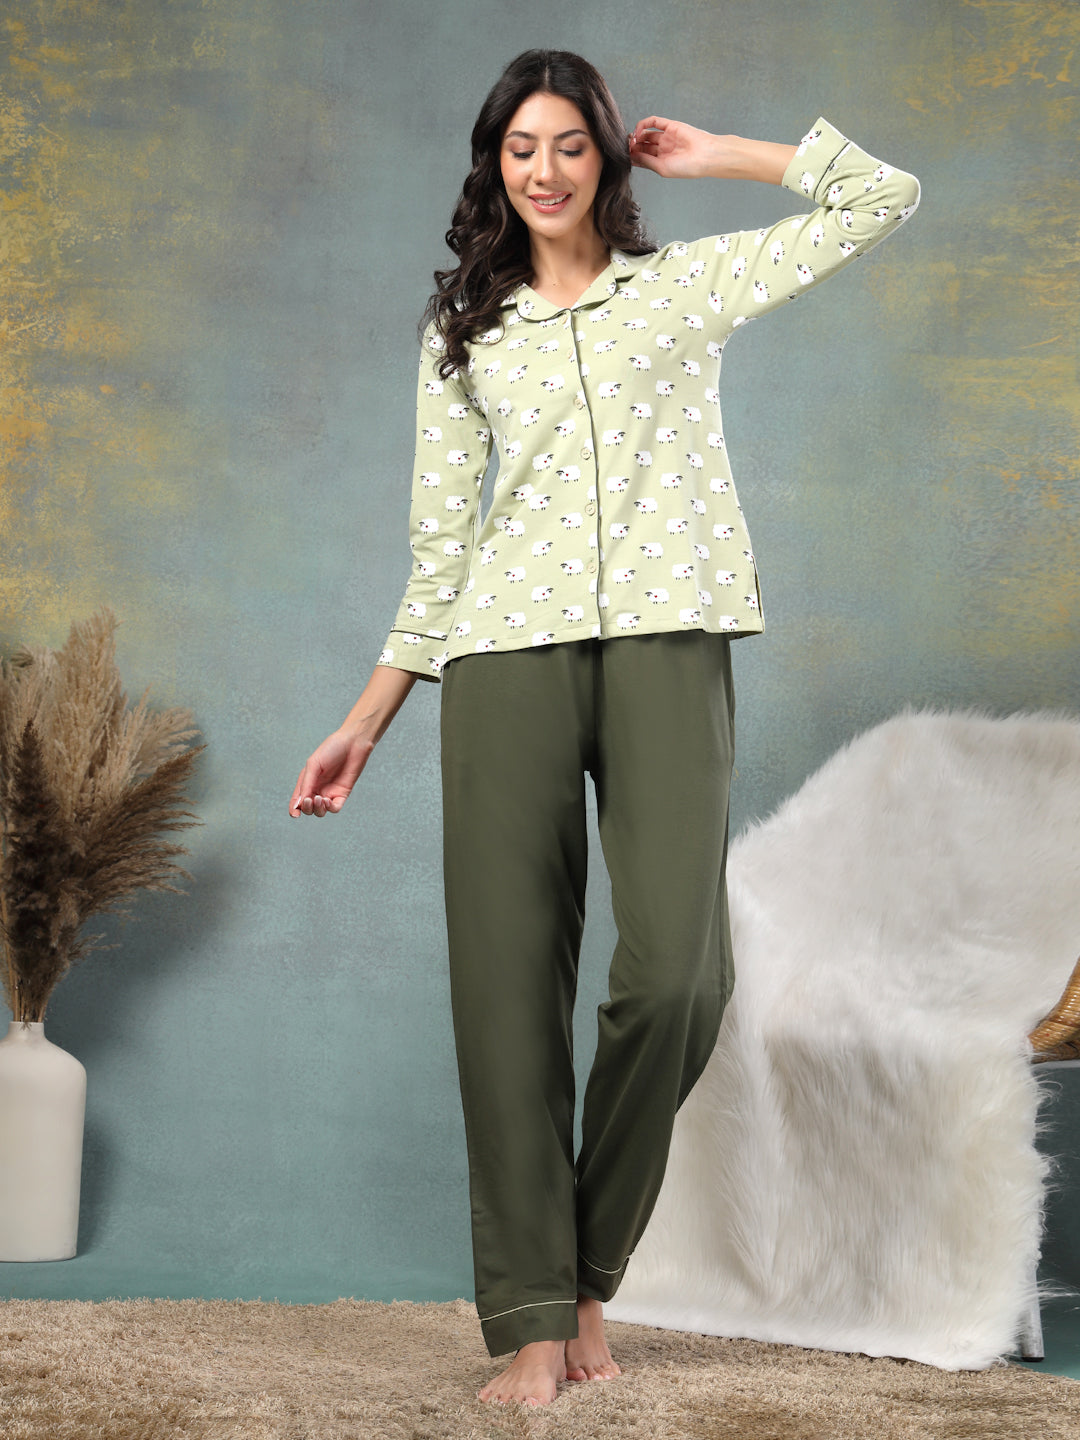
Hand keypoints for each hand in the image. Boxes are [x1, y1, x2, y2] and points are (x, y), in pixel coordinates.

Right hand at [289, 728, 374, 817]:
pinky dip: (329, 808)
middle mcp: (317, 788)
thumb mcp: (313, 765)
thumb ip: (306, 784)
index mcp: (307, 781)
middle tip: (309, 799)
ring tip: (319, 798)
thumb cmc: (331, 749)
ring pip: (321, 811)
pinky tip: (327, 800)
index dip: (294, 809)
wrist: (353, 742)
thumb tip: (300, 802)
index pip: (298, 800)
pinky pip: (335, 808)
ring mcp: (330, 792)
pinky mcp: (343, 793)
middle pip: (308, 808)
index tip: (295, 814)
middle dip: (306, 808)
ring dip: (317, 809)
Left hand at [628, 118, 794, 185]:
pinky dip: (643, 125)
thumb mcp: (662, 168)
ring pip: (646, 133)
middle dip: (632, 146)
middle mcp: (663, 149)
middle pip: (643, 145)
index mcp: (662, 161)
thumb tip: (632, 157)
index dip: (632, 156)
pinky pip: (654, 122)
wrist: (705, 155)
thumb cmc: (688, 167)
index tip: (623, 157)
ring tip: (630, 141)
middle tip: (624, 147)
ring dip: (636, 136)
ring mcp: (667, 136)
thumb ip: (646, 161)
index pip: (643, 157)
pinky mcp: (670, 125)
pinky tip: (637, 131)